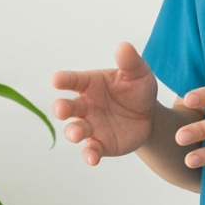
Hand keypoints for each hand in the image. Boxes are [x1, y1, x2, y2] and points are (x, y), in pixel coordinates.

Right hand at [50, 42, 159, 166]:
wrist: (148, 116)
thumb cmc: (137, 89)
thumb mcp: (138, 74)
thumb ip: (130, 62)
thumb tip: (124, 46)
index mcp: (89, 84)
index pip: (72, 80)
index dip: (63, 80)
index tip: (56, 80)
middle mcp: (84, 105)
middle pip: (67, 106)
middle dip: (61, 108)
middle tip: (61, 110)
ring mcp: (90, 126)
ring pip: (75, 130)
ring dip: (73, 132)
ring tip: (76, 134)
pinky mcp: (99, 143)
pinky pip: (91, 149)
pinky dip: (89, 154)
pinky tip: (92, 158)